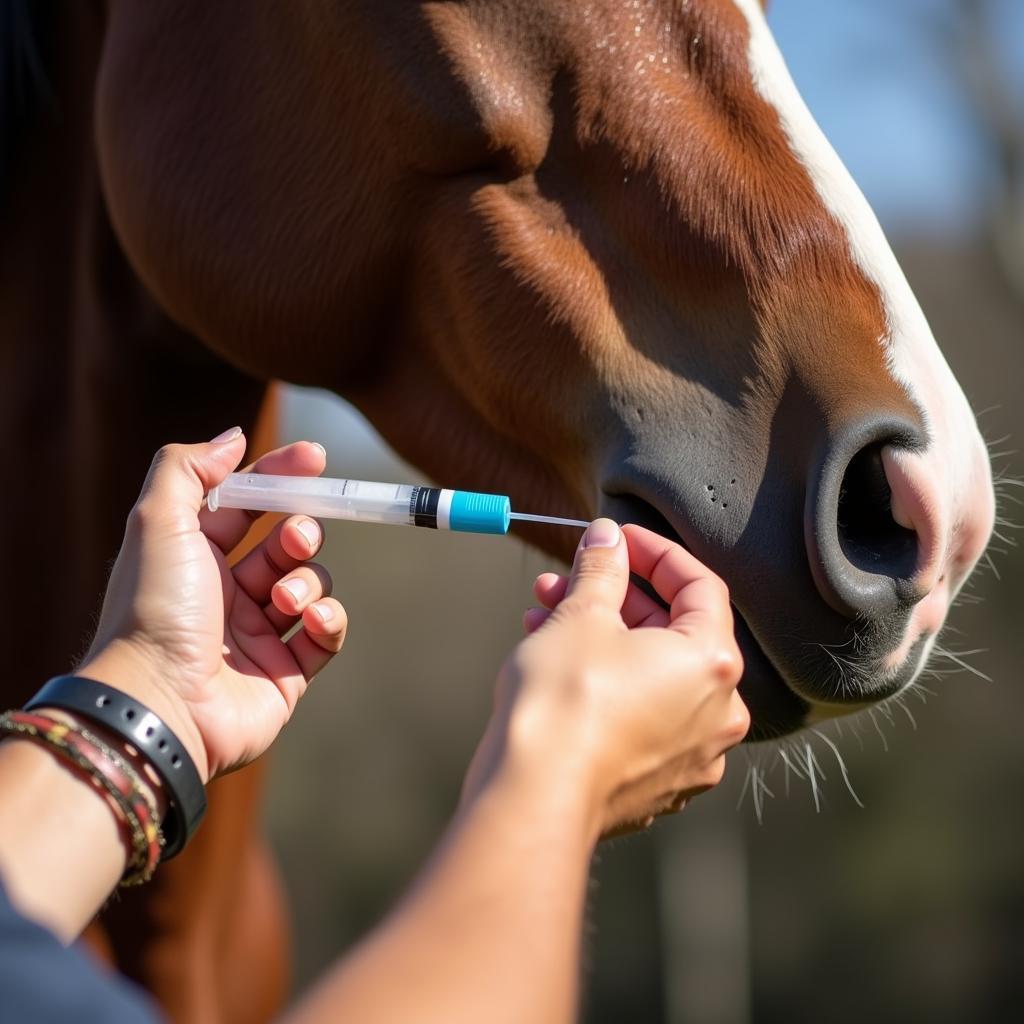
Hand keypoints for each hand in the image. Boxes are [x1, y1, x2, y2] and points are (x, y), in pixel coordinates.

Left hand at [76, 430, 346, 782]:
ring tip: (283, 598)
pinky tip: (312, 619)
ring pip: (311, 585)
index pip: (250, 504)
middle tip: (294, 537)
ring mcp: (259, 635)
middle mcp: (228, 593)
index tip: (316, 457)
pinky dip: (328, 620)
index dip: (282, 476)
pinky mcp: (285, 674)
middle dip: (301, 531)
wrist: (159, 701)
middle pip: (287, 543)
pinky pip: (326, 634)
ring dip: (308, 580)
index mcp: (197, 557)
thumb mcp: (158, 520)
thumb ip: (188, 467)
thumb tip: (234, 438)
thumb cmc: (153, 608)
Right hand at [466, 519, 748, 836]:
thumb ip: (602, 569)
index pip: (699, 585)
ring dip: (601, 638)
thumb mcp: (580, 616)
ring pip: (650, 675)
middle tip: (566, 579)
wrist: (532, 798)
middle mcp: (718, 713)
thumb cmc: (562, 703)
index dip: (654, 552)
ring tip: (542, 616)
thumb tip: (607, 538)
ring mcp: (692, 755)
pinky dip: (606, 684)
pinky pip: (640, 715)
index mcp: (713, 663)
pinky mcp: (658, 783)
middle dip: (613, 598)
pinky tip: (555, 664)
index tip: (616, 537)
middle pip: (672, 632)